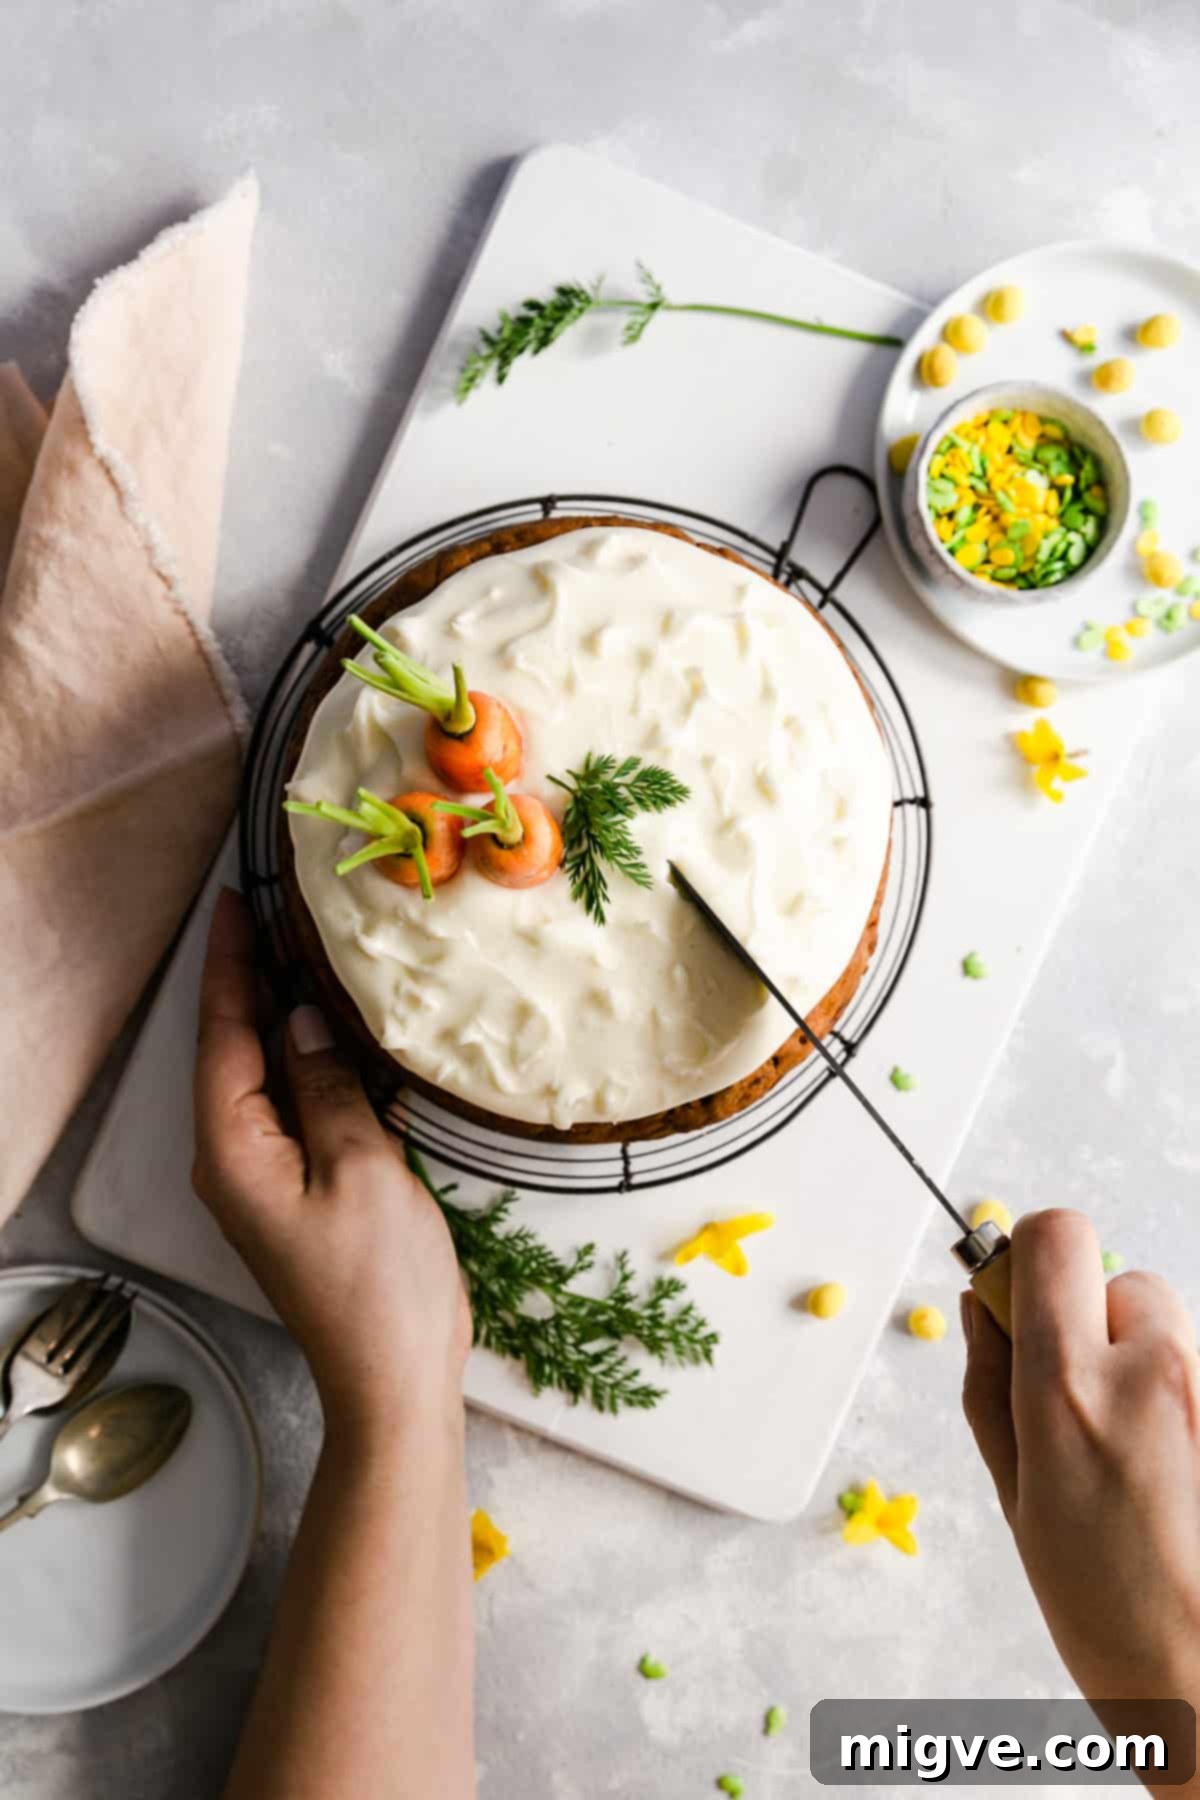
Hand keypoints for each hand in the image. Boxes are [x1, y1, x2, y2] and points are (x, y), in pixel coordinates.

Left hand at [193, 889, 470, 1435]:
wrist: (394, 1378)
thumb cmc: (379, 1283)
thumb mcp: (360, 1167)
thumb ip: (326, 1085)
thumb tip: (305, 1021)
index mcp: (233, 1149)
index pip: (224, 1033)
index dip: (232, 963)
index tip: (236, 900)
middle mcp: (235, 1159)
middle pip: (236, 1048)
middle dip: (253, 978)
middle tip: (278, 908)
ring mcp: (267, 1177)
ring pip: (269, 1074)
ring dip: (287, 1016)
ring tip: (310, 951)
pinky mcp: (303, 1189)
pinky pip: (298, 1105)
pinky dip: (316, 1061)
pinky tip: (343, 1032)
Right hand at [962, 1209, 1199, 1709]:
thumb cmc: (1108, 1612)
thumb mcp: (1015, 1497)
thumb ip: (989, 1383)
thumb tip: (980, 1304)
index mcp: (1070, 1388)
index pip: (1055, 1236)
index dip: (1030, 1253)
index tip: (1019, 1298)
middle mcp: (1152, 1373)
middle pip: (1117, 1277)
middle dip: (1092, 1321)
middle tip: (1080, 1400)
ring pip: (1167, 1327)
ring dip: (1144, 1362)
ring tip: (1138, 1457)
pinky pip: (1198, 1373)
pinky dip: (1182, 1402)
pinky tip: (1178, 1476)